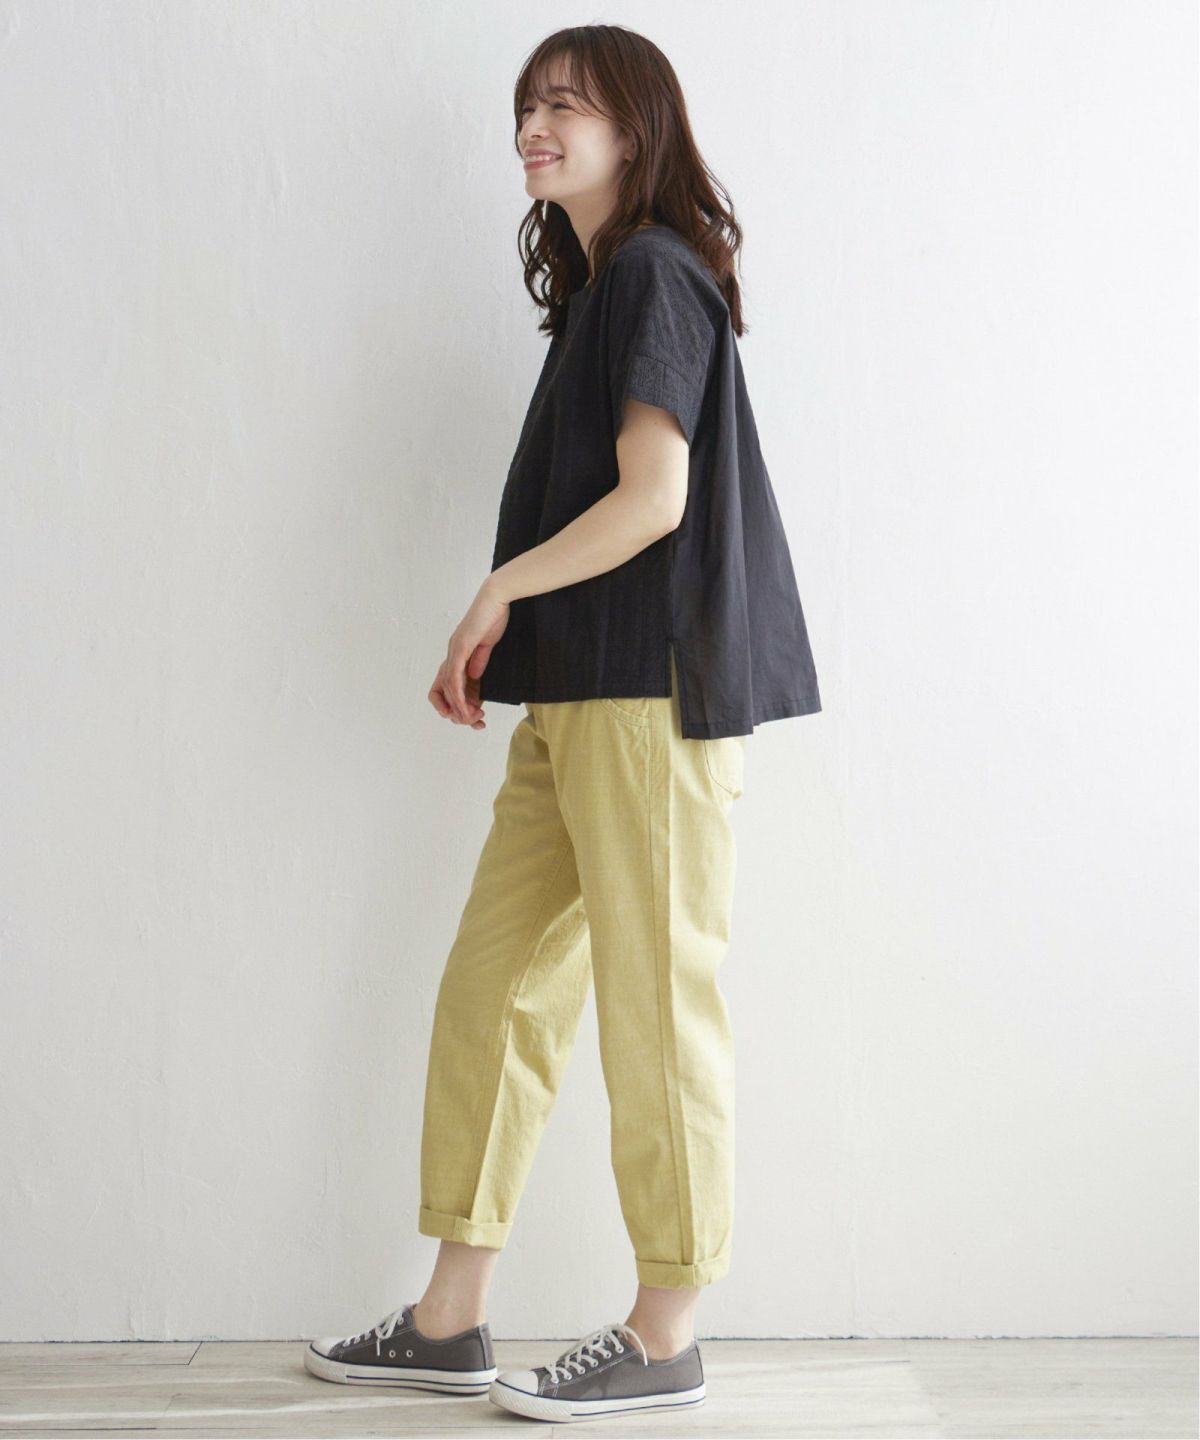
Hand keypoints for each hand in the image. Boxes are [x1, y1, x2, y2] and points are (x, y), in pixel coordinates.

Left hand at [429, 583, 510, 728]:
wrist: (497, 597)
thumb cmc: (495, 615)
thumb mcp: (488, 644)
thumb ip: (480, 660)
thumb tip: (474, 678)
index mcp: (458, 652)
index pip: (449, 683)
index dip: (455, 702)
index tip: (471, 714)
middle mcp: (452, 653)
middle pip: (443, 689)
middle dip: (456, 710)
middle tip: (473, 721)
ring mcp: (454, 650)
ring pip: (449, 687)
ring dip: (459, 707)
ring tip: (471, 720)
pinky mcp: (461, 647)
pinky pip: (455, 676)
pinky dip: (458, 694)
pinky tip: (465, 707)